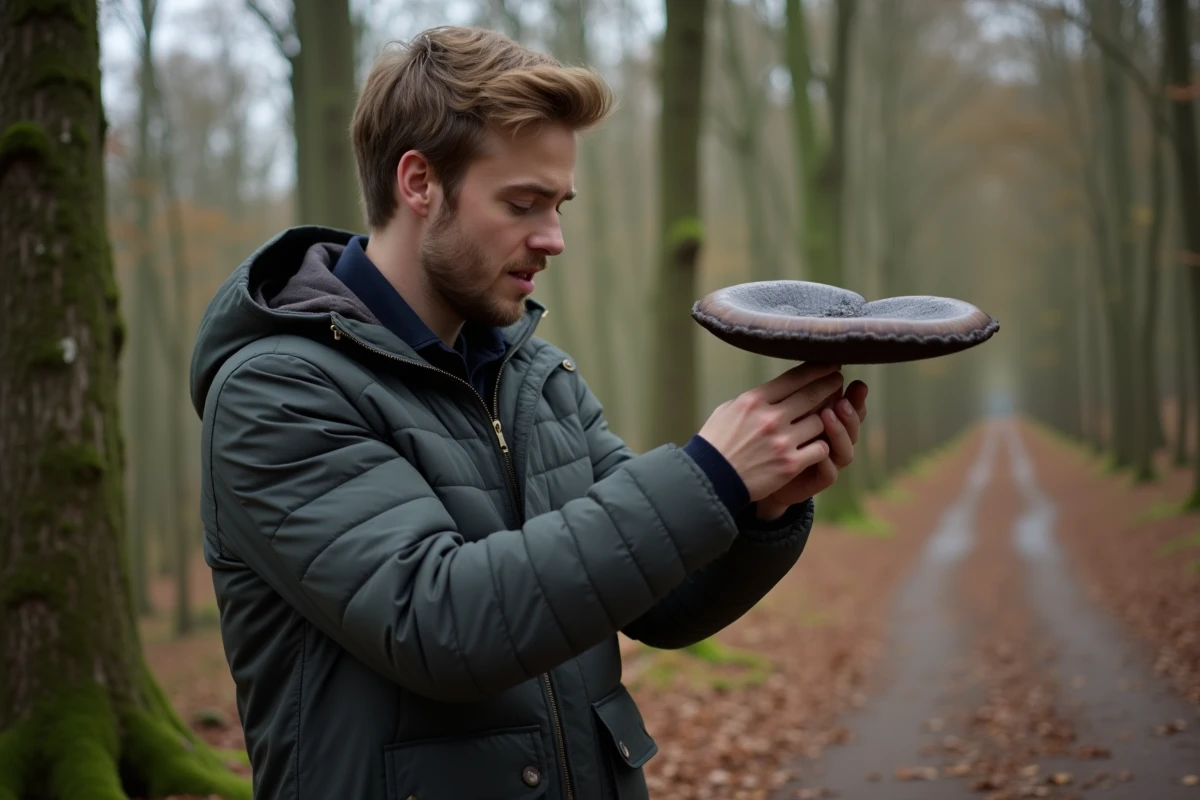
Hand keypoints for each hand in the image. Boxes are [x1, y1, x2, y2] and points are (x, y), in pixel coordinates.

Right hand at [698, 362, 845, 500]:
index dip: (816, 369)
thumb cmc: (716, 444)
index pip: (793, 378)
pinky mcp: (790, 464)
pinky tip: (819, 446)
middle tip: (837, 381)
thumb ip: (753, 400)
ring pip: (820, 423)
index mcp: (754, 401)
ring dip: (825, 421)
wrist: (711, 480)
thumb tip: (773, 390)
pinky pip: (820, 449)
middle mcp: (770, 418)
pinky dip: (822, 447)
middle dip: (829, 385)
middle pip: (811, 395)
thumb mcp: (728, 411)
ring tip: (827, 418)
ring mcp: (782, 442)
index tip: (829, 365)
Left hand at [755, 380, 867, 519]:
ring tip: (830, 415)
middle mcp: (832, 439)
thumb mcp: (780, 412)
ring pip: (846, 448)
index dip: (852, 393)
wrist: (757, 474)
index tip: (847, 377)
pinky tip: (821, 451)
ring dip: (840, 431)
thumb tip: (805, 363)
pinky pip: (830, 472)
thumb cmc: (768, 440)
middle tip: (843, 397)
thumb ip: (795, 394)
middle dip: (851, 410)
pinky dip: (827, 461)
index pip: (847, 404)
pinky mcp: (818, 480)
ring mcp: (829, 460)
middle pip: (852, 424)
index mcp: (828, 419)